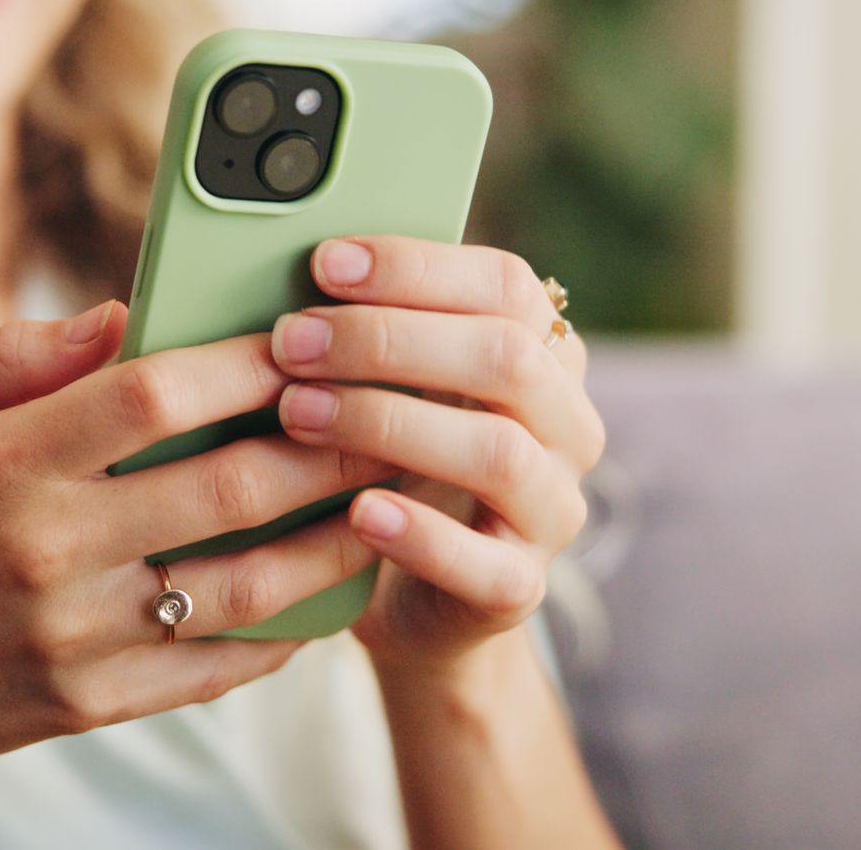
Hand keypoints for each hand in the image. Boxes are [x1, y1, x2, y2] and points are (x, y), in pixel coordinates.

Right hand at [0, 298, 396, 779]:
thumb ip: (16, 356)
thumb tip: (122, 312)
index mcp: (4, 464)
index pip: (153, 396)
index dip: (245, 362)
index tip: (307, 337)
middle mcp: (47, 550)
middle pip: (225, 487)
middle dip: (324, 446)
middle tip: (385, 414)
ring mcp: (75, 636)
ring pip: (243, 586)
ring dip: (330, 544)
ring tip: (382, 503)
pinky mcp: (93, 703)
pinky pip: (216, 666)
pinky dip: (283, 632)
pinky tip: (326, 596)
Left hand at [269, 236, 604, 674]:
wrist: (413, 596)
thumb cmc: (391, 463)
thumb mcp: (395, 386)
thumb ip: (378, 331)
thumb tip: (299, 270)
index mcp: (547, 355)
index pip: (505, 285)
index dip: (417, 267)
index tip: (325, 263)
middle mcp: (568, 426)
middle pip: (506, 359)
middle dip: (389, 341)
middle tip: (292, 341)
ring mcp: (552, 510)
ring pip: (499, 452)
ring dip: (389, 423)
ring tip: (297, 413)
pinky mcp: (520, 587)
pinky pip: (484, 563)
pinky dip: (421, 534)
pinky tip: (359, 511)